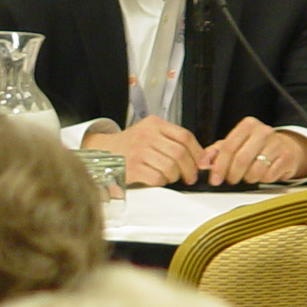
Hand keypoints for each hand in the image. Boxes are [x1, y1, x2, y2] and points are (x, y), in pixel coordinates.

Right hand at [83, 117, 203, 187]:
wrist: (103, 151)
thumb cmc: (131, 144)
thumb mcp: (151, 133)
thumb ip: (174, 141)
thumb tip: (203, 159)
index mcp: (154, 124)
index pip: (185, 136)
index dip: (197, 153)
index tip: (201, 163)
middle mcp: (146, 135)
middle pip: (180, 153)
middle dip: (189, 169)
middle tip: (189, 177)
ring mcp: (138, 151)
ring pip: (170, 167)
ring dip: (175, 176)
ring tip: (170, 177)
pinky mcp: (132, 168)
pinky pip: (157, 178)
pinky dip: (162, 182)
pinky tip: (157, 179)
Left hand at [200, 118, 306, 185]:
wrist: (285, 148)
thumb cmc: (257, 146)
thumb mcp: (235, 144)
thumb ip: (216, 152)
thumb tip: (202, 163)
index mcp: (248, 125)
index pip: (228, 147)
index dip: (219, 166)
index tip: (214, 179)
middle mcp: (263, 131)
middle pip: (240, 160)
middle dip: (232, 175)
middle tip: (230, 179)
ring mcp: (277, 144)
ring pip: (254, 171)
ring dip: (248, 178)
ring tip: (248, 174)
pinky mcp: (286, 157)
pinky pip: (268, 176)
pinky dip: (262, 179)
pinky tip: (263, 173)